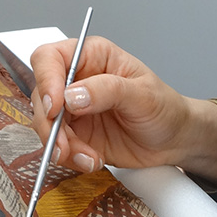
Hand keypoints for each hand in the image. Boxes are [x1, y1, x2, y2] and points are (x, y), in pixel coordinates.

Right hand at [29, 36, 216, 181]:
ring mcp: (73, 109)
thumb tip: (72, 95)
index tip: (55, 106)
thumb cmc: (164, 107)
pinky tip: (92, 161)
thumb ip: (107, 90)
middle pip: (42, 95)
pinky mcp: (75, 134)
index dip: (46, 79)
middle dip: (50, 124)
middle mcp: (76, 80)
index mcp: (92, 56)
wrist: (174, 140)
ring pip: (45, 124)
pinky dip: (70, 157)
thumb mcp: (142, 94)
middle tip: (64, 145)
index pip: (50, 58)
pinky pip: (58, 145)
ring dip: (60, 145)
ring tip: (88, 158)